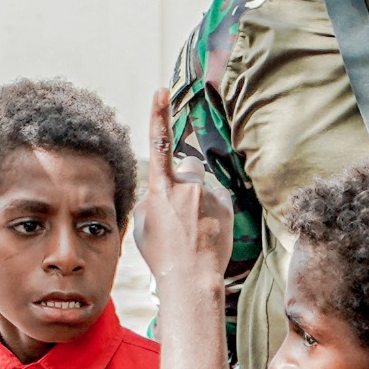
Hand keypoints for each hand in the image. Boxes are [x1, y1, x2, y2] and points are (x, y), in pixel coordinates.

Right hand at [134, 88, 230, 291]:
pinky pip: (217, 196)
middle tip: (180, 210)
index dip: (158, 114)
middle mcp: (187, 185)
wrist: (191, 277)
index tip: (161, 91)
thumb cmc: (161, 252)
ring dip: (198, 198)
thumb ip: (151, 197)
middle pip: (187, 166)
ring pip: (202, 185)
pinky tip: (207, 230)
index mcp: (161, 188)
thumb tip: (162, 188)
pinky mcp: (227, 204)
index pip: (158, 142)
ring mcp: (209, 194)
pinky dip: (213, 208)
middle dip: (184, 179)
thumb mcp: (142, 223)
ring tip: (194, 229)